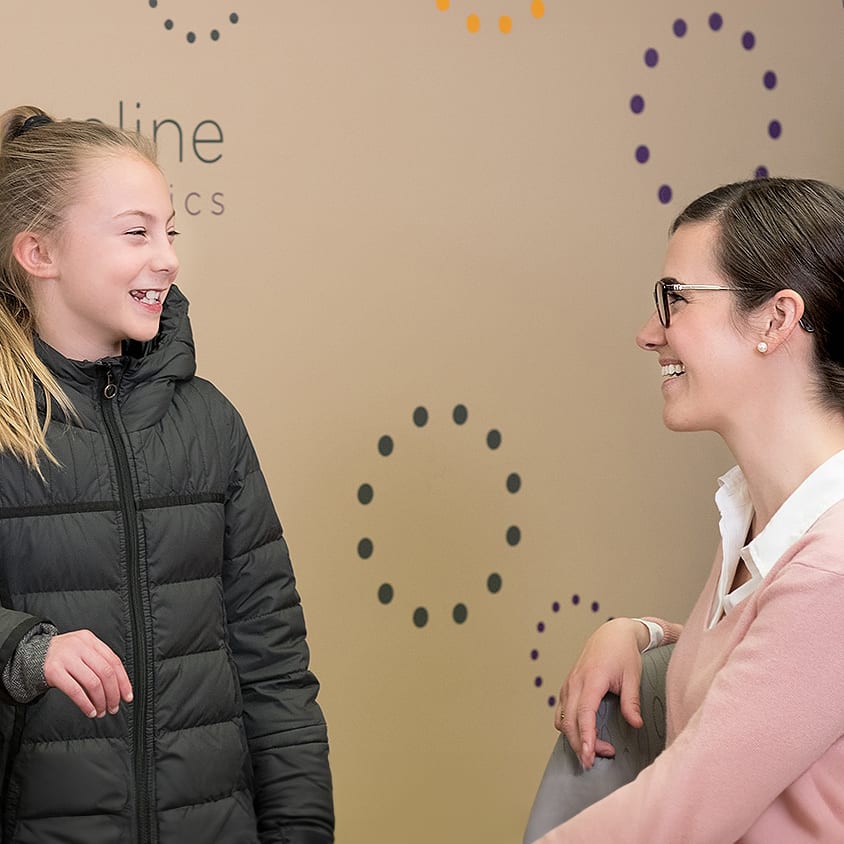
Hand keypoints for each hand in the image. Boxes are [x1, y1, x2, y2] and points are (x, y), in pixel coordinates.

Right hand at [44, 630, 132, 718]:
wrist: (30, 655)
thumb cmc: (61, 656)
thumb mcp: (81, 650)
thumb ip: (98, 661)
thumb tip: (119, 685)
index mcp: (90, 640)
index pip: (114, 661)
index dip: (123, 681)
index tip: (127, 696)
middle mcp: (80, 646)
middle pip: (106, 672)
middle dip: (113, 693)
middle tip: (114, 707)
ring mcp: (66, 658)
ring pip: (93, 682)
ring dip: (101, 701)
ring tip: (102, 712)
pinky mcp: (53, 671)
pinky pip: (75, 691)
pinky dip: (86, 704)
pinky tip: (90, 711)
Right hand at [554, 618, 646, 768]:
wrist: (612, 634)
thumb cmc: (623, 653)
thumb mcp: (632, 676)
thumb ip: (631, 702)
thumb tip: (635, 724)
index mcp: (592, 679)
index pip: (584, 713)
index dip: (586, 737)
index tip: (590, 755)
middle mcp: (575, 682)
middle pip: (569, 721)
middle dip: (579, 745)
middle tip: (593, 763)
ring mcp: (569, 684)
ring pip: (562, 718)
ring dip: (573, 737)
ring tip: (593, 750)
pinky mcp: (568, 687)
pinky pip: (561, 711)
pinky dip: (568, 726)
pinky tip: (583, 733)